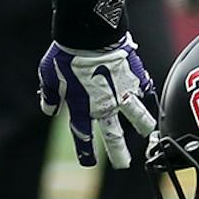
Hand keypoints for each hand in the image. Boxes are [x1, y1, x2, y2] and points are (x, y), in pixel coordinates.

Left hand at [38, 34, 155, 168]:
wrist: (91, 34)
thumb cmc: (66, 53)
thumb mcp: (48, 74)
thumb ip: (50, 94)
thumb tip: (49, 109)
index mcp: (82, 108)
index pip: (83, 136)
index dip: (85, 151)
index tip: (87, 162)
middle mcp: (105, 106)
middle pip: (113, 136)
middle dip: (118, 153)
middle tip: (123, 164)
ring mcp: (123, 93)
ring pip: (138, 116)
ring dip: (143, 125)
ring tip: (148, 132)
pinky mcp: (136, 77)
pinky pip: (145, 89)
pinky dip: (147, 93)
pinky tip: (150, 96)